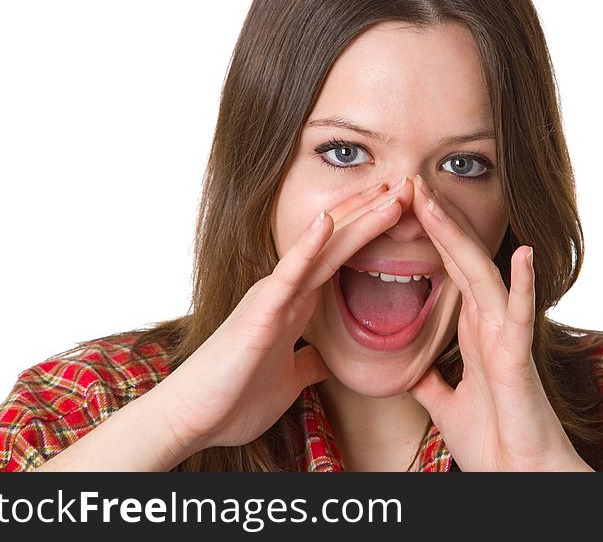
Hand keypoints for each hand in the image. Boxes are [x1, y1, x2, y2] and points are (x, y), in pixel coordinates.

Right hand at [154, 181, 407, 455]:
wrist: (193, 419)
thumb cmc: (234, 398)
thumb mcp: (289, 380)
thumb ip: (307, 362)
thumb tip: (324, 359)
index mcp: (296, 304)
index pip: (342, 258)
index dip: (371, 232)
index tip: (403, 209)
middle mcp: (286, 291)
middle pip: (339, 242)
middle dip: (375, 213)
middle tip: (409, 184)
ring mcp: (273, 296)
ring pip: (323, 249)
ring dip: (358, 219)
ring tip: (390, 191)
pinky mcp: (260, 311)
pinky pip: (289, 274)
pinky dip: (308, 246)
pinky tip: (326, 221)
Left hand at [407, 174, 591, 471]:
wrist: (518, 478)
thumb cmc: (493, 442)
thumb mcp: (446, 404)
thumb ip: (433, 380)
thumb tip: (414, 370)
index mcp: (473, 332)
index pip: (448, 271)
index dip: (428, 238)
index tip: (404, 206)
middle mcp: (490, 325)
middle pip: (461, 261)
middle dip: (436, 222)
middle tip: (411, 182)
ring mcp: (506, 338)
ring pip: (481, 276)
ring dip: (459, 237)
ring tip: (435, 200)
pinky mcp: (518, 360)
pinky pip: (519, 317)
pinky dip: (521, 284)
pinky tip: (520, 253)